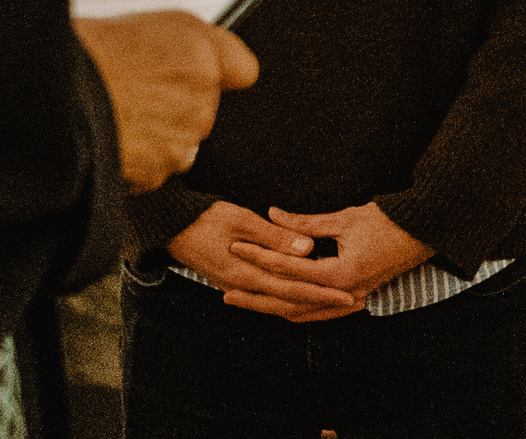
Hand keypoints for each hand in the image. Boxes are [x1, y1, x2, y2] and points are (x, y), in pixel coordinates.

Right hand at [74, 12, 256, 192]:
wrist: (53, 102)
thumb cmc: (87, 58)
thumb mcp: (143, 22)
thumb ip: (185, 43)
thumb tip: (197, 54)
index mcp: (199, 51)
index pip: (241, 68)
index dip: (218, 70)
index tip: (202, 72)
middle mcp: (200, 98)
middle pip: (203, 107)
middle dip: (177, 103)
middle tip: (136, 90)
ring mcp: (182, 141)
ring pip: (180, 141)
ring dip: (158, 134)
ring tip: (118, 114)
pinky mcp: (159, 175)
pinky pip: (156, 169)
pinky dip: (138, 160)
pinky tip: (112, 136)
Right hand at [168, 199, 359, 322]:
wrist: (171, 229)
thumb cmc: (204, 219)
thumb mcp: (241, 220)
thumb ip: (275, 237)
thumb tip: (307, 249)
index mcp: (247, 274)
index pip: (294, 290)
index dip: (324, 294)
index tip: (349, 295)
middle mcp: (245, 287)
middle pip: (291, 304)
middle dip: (324, 305)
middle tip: (354, 303)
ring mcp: (239, 287)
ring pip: (281, 304)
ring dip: (310, 305)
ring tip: (337, 303)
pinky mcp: (236, 282)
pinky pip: (270, 297)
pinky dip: (291, 299)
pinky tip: (304, 296)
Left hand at [230, 202, 434, 322]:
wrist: (424, 233)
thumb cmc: (388, 222)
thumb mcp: (344, 218)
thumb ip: (305, 222)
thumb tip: (272, 213)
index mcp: (340, 274)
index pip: (289, 269)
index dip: (259, 256)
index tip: (236, 247)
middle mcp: (345, 294)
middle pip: (290, 303)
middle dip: (257, 298)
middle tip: (227, 292)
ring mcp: (352, 301)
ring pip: (304, 313)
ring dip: (273, 308)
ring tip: (246, 302)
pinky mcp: (356, 299)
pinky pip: (320, 313)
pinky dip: (297, 310)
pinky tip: (280, 306)